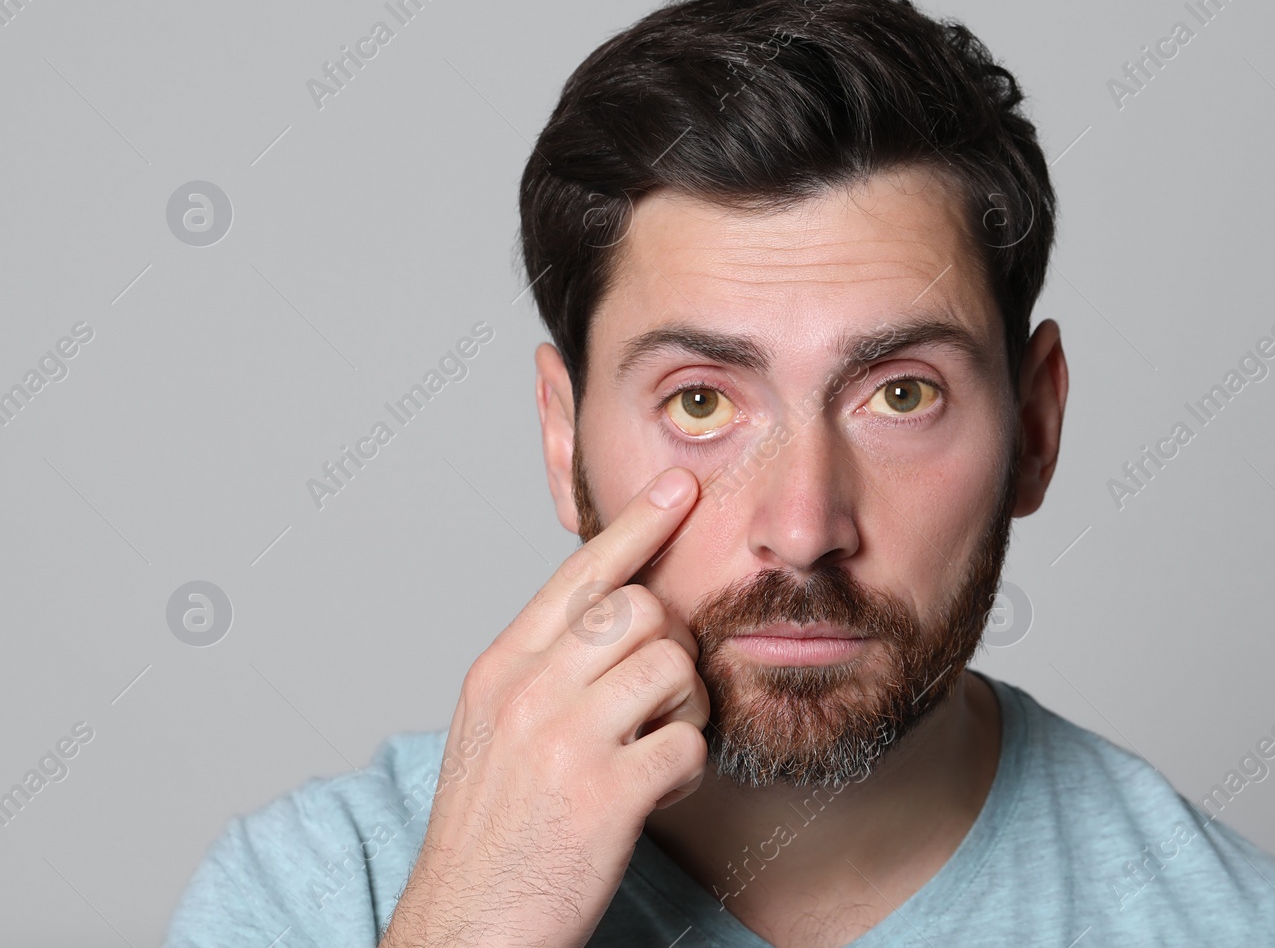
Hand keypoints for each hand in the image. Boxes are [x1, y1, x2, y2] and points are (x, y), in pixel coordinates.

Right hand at [381, 467, 708, 947]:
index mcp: (500, 670)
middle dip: (671, 647)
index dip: (637, 526)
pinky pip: (689, 745)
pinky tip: (654, 795)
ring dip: (683, 712)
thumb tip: (616, 616)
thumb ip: (544, 668)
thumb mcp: (493, 731)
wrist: (467, 931)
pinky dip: (687, 771)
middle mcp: (527, 691)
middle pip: (641, 610)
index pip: (579, 574)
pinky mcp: (605, 794)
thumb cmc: (492, 833)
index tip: (681, 488)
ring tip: (652, 750)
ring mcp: (565, 740)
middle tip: (658, 698)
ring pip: (673, 667)